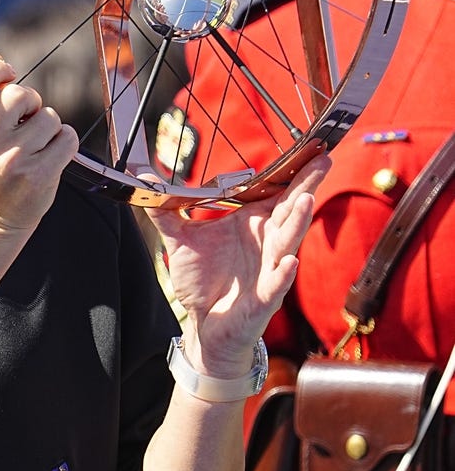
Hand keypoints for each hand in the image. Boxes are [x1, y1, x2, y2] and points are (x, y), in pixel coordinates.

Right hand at [0, 51, 78, 234]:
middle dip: (29, 104)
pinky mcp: (38, 175)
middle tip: (22, 123)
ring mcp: (10, 160)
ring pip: (49, 116)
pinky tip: (48, 155)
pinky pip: (67, 137)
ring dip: (48, 126)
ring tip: (33, 145)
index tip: (8, 74)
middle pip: (21, 94)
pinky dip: (63, 143)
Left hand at [143, 153, 329, 376]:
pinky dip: (283, 272)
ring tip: (305, 199)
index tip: (313, 148)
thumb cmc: (202, 279)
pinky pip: (277, 283)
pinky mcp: (265, 298)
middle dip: (307, 185)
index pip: (278, 192)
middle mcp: (267, 242)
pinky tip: (289, 261)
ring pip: (288, 241)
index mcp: (253, 223)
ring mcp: (270, 269)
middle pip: (291, 209)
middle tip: (324, 160)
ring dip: (297, 221)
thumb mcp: (180, 238)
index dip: (294, 172)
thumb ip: (165, 210)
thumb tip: (144, 181)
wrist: (203, 322)